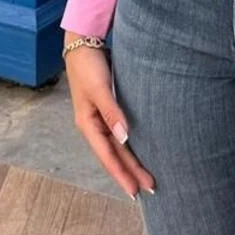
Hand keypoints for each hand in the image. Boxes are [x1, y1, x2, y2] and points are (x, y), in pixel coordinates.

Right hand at [63, 43, 155, 197]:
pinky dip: (130, 146)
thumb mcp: (99, 88)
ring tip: (147, 177)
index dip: (122, 175)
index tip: (135, 191)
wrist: (83, 43)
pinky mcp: (108, 110)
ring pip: (118, 147)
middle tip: (151, 189)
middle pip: (115, 155)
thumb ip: (112, 112)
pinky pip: (120, 135)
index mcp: (88, 125)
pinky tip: (140, 151)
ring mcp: (100, 119)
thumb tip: (124, 138)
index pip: (108, 157)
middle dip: (131, 173)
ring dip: (132, 162)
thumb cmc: (89, 65)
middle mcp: (94, 126)